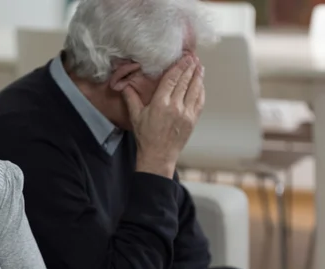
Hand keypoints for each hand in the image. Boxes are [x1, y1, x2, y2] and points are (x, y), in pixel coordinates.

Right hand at [123, 55, 204, 177]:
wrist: (158, 156)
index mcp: (160, 104)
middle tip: (193, 57)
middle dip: (190, 68)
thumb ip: (131, 98)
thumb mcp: (136, 116)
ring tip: (199, 66)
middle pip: (185, 82)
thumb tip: (123, 85)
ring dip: (198, 76)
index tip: (184, 58)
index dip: (179, 67)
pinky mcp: (192, 120)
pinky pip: (199, 101)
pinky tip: (201, 84)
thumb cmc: (146, 137)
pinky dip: (201, 91)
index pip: (172, 79)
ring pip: (195, 89)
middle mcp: (175, 107)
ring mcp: (186, 114)